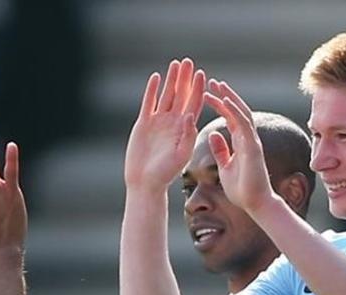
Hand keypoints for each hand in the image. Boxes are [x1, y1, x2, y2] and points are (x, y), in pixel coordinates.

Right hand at [124, 58, 205, 190]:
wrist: (145, 182)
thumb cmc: (166, 173)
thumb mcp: (182, 155)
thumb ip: (187, 135)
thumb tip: (191, 114)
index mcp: (185, 129)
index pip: (194, 103)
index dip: (197, 89)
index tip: (202, 74)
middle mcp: (173, 122)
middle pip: (181, 95)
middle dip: (185, 79)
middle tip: (188, 62)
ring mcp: (158, 122)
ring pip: (166, 95)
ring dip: (171, 80)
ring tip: (175, 64)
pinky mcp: (143, 123)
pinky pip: (149, 103)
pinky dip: (152, 90)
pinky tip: (156, 77)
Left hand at [203, 79, 279, 214]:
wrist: (254, 204)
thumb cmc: (241, 189)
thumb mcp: (225, 166)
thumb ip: (221, 150)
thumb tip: (213, 134)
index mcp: (241, 142)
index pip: (231, 118)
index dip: (220, 105)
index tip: (207, 94)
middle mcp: (248, 138)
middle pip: (237, 110)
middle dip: (225, 95)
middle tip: (211, 82)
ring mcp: (252, 141)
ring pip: (242, 112)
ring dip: (229, 97)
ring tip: (216, 84)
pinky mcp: (253, 147)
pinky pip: (243, 124)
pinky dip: (234, 110)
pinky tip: (224, 100)